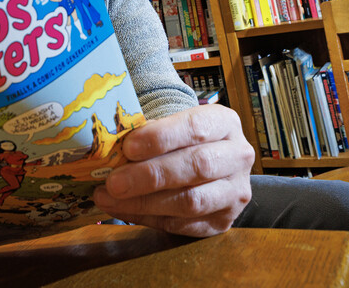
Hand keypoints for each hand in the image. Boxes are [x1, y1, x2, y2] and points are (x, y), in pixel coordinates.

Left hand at [92, 104, 253, 236]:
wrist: (209, 162)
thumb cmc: (181, 138)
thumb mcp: (172, 123)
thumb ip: (149, 131)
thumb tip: (110, 144)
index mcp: (225, 123)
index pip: (196, 128)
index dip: (161, 137)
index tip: (128, 147)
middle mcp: (238, 156)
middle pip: (197, 166)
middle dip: (150, 175)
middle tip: (113, 182)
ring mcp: (235, 192)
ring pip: (191, 201)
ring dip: (145, 202)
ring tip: (110, 198)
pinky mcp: (223, 221)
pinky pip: (184, 225)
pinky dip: (148, 218)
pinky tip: (124, 209)